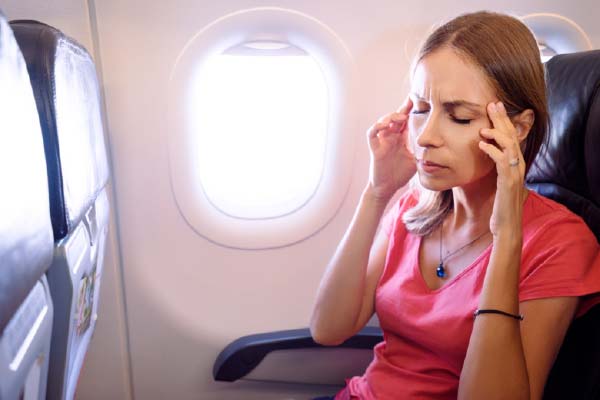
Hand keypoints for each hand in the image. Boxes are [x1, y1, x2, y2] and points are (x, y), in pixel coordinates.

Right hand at [367, 98, 416, 201]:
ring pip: (383, 122)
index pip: (406, 119)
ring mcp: (382, 141)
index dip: (411, 109)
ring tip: (401, 116)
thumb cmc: (401, 174)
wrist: (387, 188)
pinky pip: (372, 133)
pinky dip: (377, 127)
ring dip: (391, 117)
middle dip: (403, 107)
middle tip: (412, 99)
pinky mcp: (375, 148)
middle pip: (395, 116)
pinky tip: (386, 125)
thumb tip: (442, 144)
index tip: (420, 98)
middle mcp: (391, 136)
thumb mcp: (417, 159)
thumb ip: (425, 150)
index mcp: (401, 137)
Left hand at [478, 101, 526, 237]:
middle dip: (503, 119)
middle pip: (512, 137)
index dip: (504, 122)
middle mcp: (518, 166)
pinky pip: (502, 162)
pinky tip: (481, 145)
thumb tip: (483, 154)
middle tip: (493, 104)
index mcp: (515, 164)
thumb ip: (493, 168)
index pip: (511, 137)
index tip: (494, 107)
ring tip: (484, 125)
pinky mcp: (508, 183)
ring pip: (510, 146)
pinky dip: (492, 151)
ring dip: (497, 133)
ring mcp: (515, 174)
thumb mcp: (496, 183)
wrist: (506, 226)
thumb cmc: (499, 206)